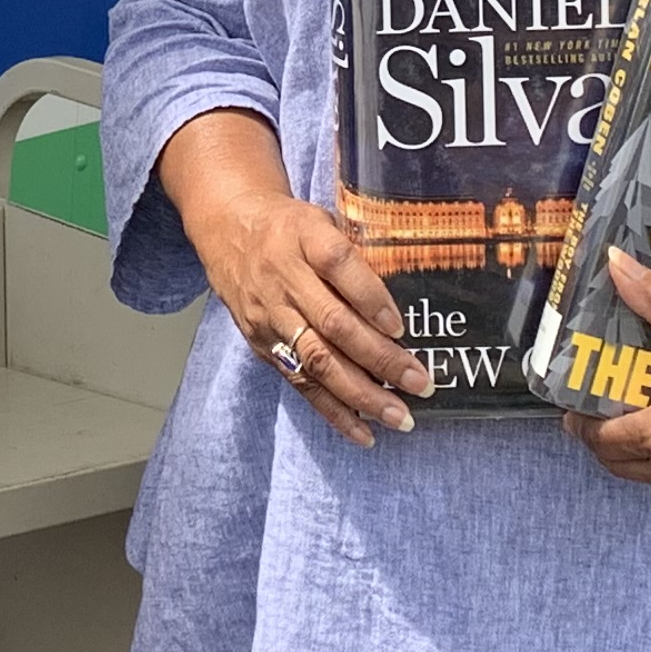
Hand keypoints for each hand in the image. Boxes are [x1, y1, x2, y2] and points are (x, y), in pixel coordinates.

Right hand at [158, 111, 423, 447]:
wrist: (229, 231)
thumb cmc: (293, 227)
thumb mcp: (324, 218)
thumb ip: (361, 248)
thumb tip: (416, 285)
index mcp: (304, 235)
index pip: (337, 264)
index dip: (369, 296)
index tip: (400, 326)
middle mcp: (285, 278)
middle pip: (332, 323)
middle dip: (380, 359)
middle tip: (421, 383)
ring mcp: (272, 316)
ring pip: (316, 361)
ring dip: (361, 394)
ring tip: (399, 417)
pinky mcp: (264, 346)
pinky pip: (300, 383)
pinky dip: (333, 411)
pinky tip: (365, 433)